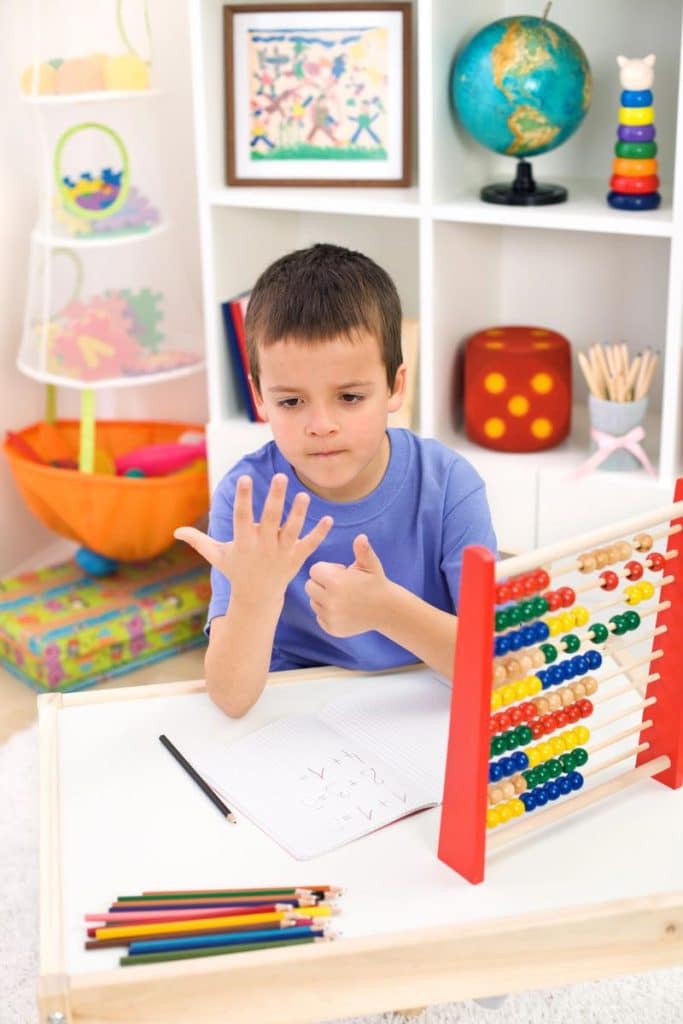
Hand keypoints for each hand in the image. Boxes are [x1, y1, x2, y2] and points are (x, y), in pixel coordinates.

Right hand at [175, 474, 332, 603]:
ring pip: (292, 531)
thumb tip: (176, 531)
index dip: (244, 498)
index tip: (245, 478)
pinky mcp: (296, 559)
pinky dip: (319, 533)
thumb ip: (198, 541)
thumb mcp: (216, 556)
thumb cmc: (236, 571)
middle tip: (281, 477)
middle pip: (271, 519)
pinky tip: (329, 518)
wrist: (257, 598)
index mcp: (244, 542)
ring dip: (299, 514)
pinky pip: (310, 545)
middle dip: (276, 499)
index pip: (242, 517)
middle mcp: (263, 546)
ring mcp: (282, 554)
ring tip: (304, 495)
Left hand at [305, 534, 389, 636]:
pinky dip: (327, 612)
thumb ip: (362, 550)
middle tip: (340, 585)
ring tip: (342, 597)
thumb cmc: (376, 583)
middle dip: (321, 583)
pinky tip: (343, 609)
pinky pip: (319, 616)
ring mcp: (331, 617)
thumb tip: (361, 537)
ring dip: (323, 598)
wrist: (387, 610)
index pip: (314, 570)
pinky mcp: (332, 629)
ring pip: (313, 602)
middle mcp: (330, 601)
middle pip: (309, 586)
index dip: (327, 569)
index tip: (341, 572)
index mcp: (336, 583)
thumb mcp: (371, 565)